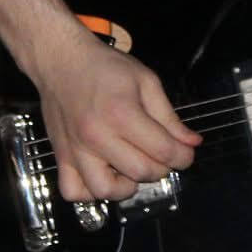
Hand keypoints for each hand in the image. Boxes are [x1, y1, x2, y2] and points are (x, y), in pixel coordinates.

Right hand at [29, 37, 200, 202]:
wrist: (61, 60)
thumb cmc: (104, 67)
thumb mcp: (146, 81)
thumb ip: (169, 116)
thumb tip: (192, 142)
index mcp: (122, 114)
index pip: (164, 151)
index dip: (184, 157)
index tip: (186, 153)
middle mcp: (97, 136)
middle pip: (141, 172)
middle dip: (161, 168)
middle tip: (161, 155)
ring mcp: (76, 149)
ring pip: (106, 190)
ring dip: (126, 185)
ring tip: (131, 167)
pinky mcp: (60, 156)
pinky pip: (74, 191)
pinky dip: (90, 192)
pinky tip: (104, 174)